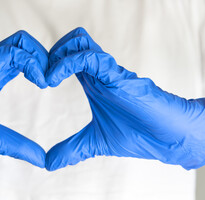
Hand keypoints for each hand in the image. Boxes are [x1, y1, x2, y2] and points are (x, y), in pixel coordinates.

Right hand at [0, 30, 47, 167]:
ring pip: (21, 42)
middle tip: (55, 80)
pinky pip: (9, 53)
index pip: (26, 58)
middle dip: (48, 58)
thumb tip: (42, 159)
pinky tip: (39, 81)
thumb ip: (17, 145)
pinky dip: (30, 63)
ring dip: (41, 59)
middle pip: (27, 44)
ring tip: (47, 82)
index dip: (45, 67)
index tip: (53, 86)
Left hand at [45, 27, 204, 170]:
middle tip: (38, 76)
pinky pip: (90, 57)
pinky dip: (66, 64)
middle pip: (72, 41)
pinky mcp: (119, 76)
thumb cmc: (138, 135)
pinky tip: (54, 81)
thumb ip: (71, 149)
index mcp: (92, 81)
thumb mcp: (95, 143)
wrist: (168, 139)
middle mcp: (99, 71)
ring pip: (79, 42)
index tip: (36, 82)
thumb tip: (47, 163)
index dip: (48, 62)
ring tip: (46, 79)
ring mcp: (109, 71)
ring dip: (56, 55)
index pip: (67, 56)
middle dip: (49, 53)